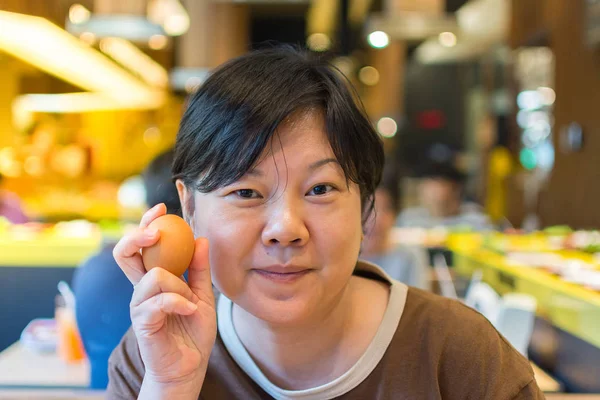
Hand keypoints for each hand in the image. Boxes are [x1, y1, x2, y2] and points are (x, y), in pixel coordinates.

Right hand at [113, 203, 216, 394]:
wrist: (189, 366)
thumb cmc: (193, 331)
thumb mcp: (204, 295)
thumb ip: (200, 269)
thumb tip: (201, 238)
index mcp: (155, 279)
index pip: (142, 246)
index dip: (146, 224)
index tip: (161, 208)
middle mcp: (142, 289)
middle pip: (125, 253)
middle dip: (138, 234)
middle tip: (156, 229)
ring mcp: (140, 305)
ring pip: (153, 276)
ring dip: (179, 285)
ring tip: (190, 301)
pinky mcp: (142, 322)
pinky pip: (159, 301)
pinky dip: (179, 301)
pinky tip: (190, 310)